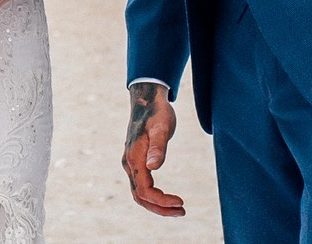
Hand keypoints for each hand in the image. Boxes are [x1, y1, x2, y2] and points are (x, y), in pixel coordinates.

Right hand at [122, 82, 184, 216]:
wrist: (147, 100)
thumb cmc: (157, 113)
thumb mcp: (162, 128)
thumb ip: (158, 147)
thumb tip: (154, 167)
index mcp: (135, 157)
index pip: (145, 190)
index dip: (161, 201)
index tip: (181, 202)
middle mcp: (129, 163)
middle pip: (140, 197)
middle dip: (160, 208)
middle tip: (182, 211)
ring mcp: (130, 163)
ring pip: (139, 193)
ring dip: (156, 205)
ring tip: (178, 209)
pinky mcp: (135, 161)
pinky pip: (141, 186)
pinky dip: (153, 197)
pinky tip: (167, 197)